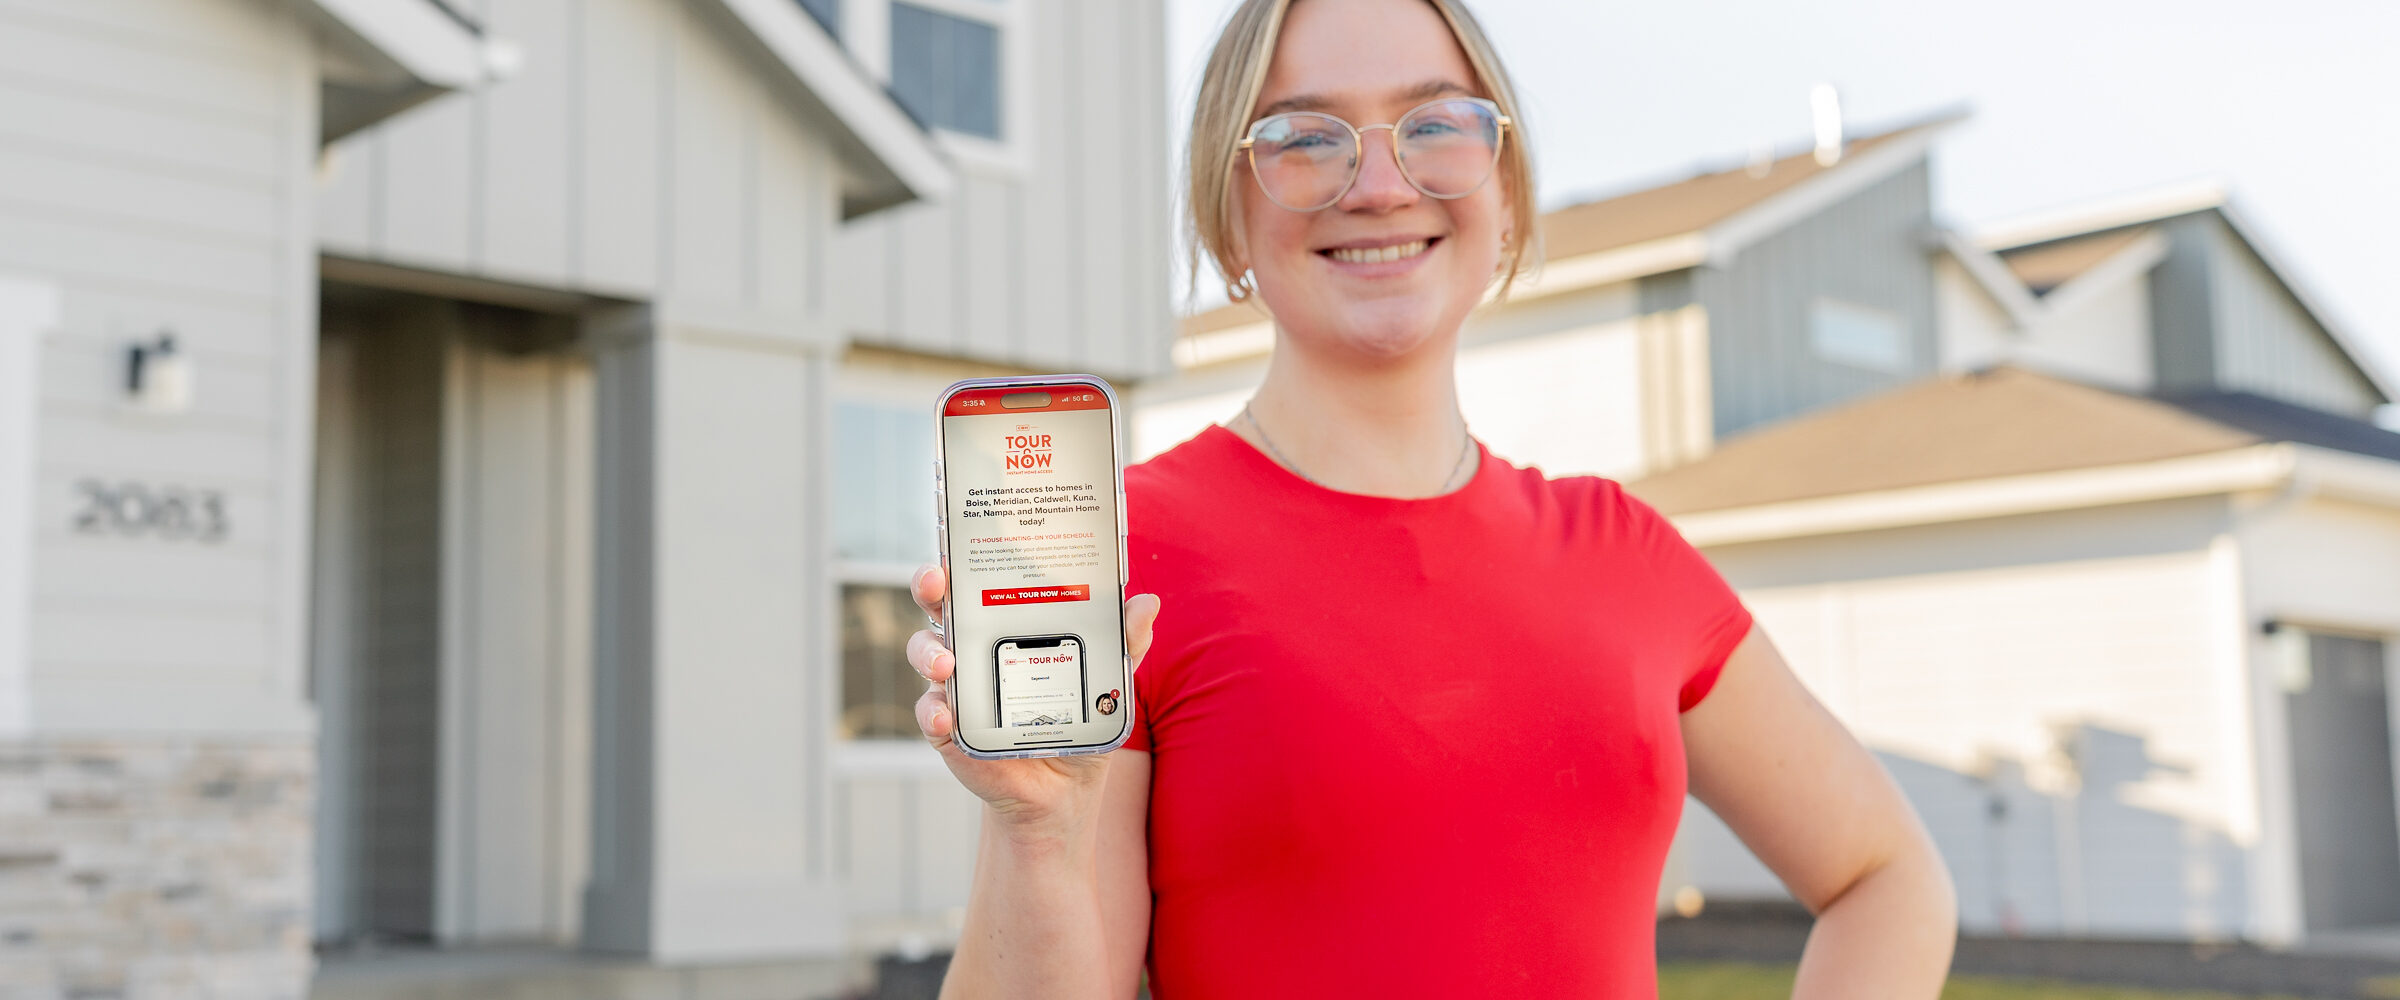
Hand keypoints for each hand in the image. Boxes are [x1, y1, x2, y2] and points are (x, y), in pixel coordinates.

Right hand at [908, 563, 1161, 836]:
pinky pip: (929, 713)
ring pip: (925, 653)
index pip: (977, 579)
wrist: (1065, 788)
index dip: (960, 556)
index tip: (956, 544)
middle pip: (938, 604)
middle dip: (929, 585)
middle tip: (937, 584)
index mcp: (1005, 623)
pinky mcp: (947, 727)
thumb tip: (1148, 602)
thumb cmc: (1081, 719)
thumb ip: (1125, 643)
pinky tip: (947, 717)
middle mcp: (972, 645)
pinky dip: (933, 713)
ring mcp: (955, 685)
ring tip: (948, 665)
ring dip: (929, 653)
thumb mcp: (1108, 679)